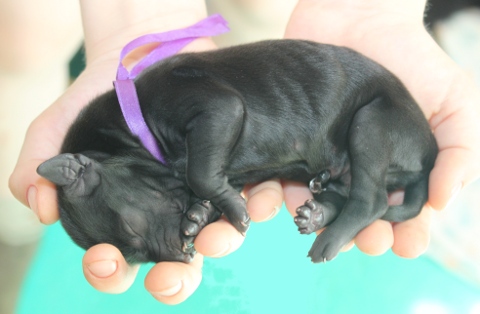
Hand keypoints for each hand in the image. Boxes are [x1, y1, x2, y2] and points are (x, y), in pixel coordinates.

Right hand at [8, 2, 284, 303]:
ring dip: (219, 244)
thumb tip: (40, 207)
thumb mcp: (61, 123)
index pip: (115, 256)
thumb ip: (41, 161)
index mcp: (124, 210)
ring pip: (216, 236)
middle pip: (172, 261)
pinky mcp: (232, 172)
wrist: (147, 52)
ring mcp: (202, 194)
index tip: (108, 259)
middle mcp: (165, 210)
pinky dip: (260, 206)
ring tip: (219, 235)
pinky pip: (252, 198)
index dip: (109, 268)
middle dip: (172, 278)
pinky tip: (258, 204)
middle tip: (172, 275)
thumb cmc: (103, 93)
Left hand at [283, 0, 479, 256]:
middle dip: (365, 235)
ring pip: (322, 203)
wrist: (360, 17)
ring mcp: (327, 158)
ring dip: (323, 223)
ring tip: (324, 232)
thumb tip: (443, 202)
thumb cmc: (414, 58)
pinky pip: (286, 174)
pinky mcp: (296, 144)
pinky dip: (284, 193)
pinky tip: (290, 204)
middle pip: (361, 217)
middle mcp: (362, 170)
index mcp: (402, 169)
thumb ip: (459, 151)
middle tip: (367, 243)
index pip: (406, 212)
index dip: (408, 234)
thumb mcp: (454, 101)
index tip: (405, 244)